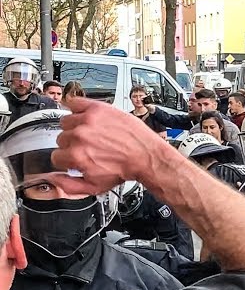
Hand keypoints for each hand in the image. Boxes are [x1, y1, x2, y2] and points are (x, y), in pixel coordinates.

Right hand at [50, 97, 170, 194]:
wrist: (146, 156)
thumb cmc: (125, 169)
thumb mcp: (95, 186)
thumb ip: (69, 186)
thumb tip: (52, 178)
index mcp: (77, 155)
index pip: (56, 156)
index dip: (68, 159)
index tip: (77, 158)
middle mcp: (80, 137)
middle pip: (61, 139)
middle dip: (73, 145)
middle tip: (89, 147)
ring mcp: (88, 121)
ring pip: (66, 122)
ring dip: (75, 128)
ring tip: (91, 134)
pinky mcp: (97, 109)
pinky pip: (75, 102)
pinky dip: (77, 108)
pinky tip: (85, 116)